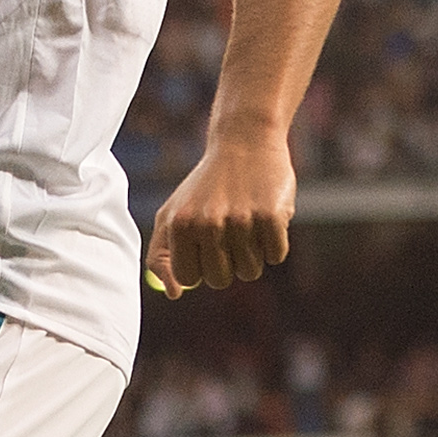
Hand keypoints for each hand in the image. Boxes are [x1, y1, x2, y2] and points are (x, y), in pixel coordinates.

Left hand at [145, 126, 294, 293]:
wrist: (244, 142)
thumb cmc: (205, 186)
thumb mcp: (171, 214)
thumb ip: (161, 255)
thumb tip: (173, 294)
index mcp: (180, 224)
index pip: (188, 278)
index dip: (200, 266)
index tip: (205, 246)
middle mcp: (208, 224)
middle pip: (220, 280)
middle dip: (227, 262)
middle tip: (228, 231)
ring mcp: (241, 221)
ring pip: (250, 271)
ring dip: (252, 252)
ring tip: (246, 219)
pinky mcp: (271, 217)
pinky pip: (276, 256)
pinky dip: (274, 242)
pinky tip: (265, 214)